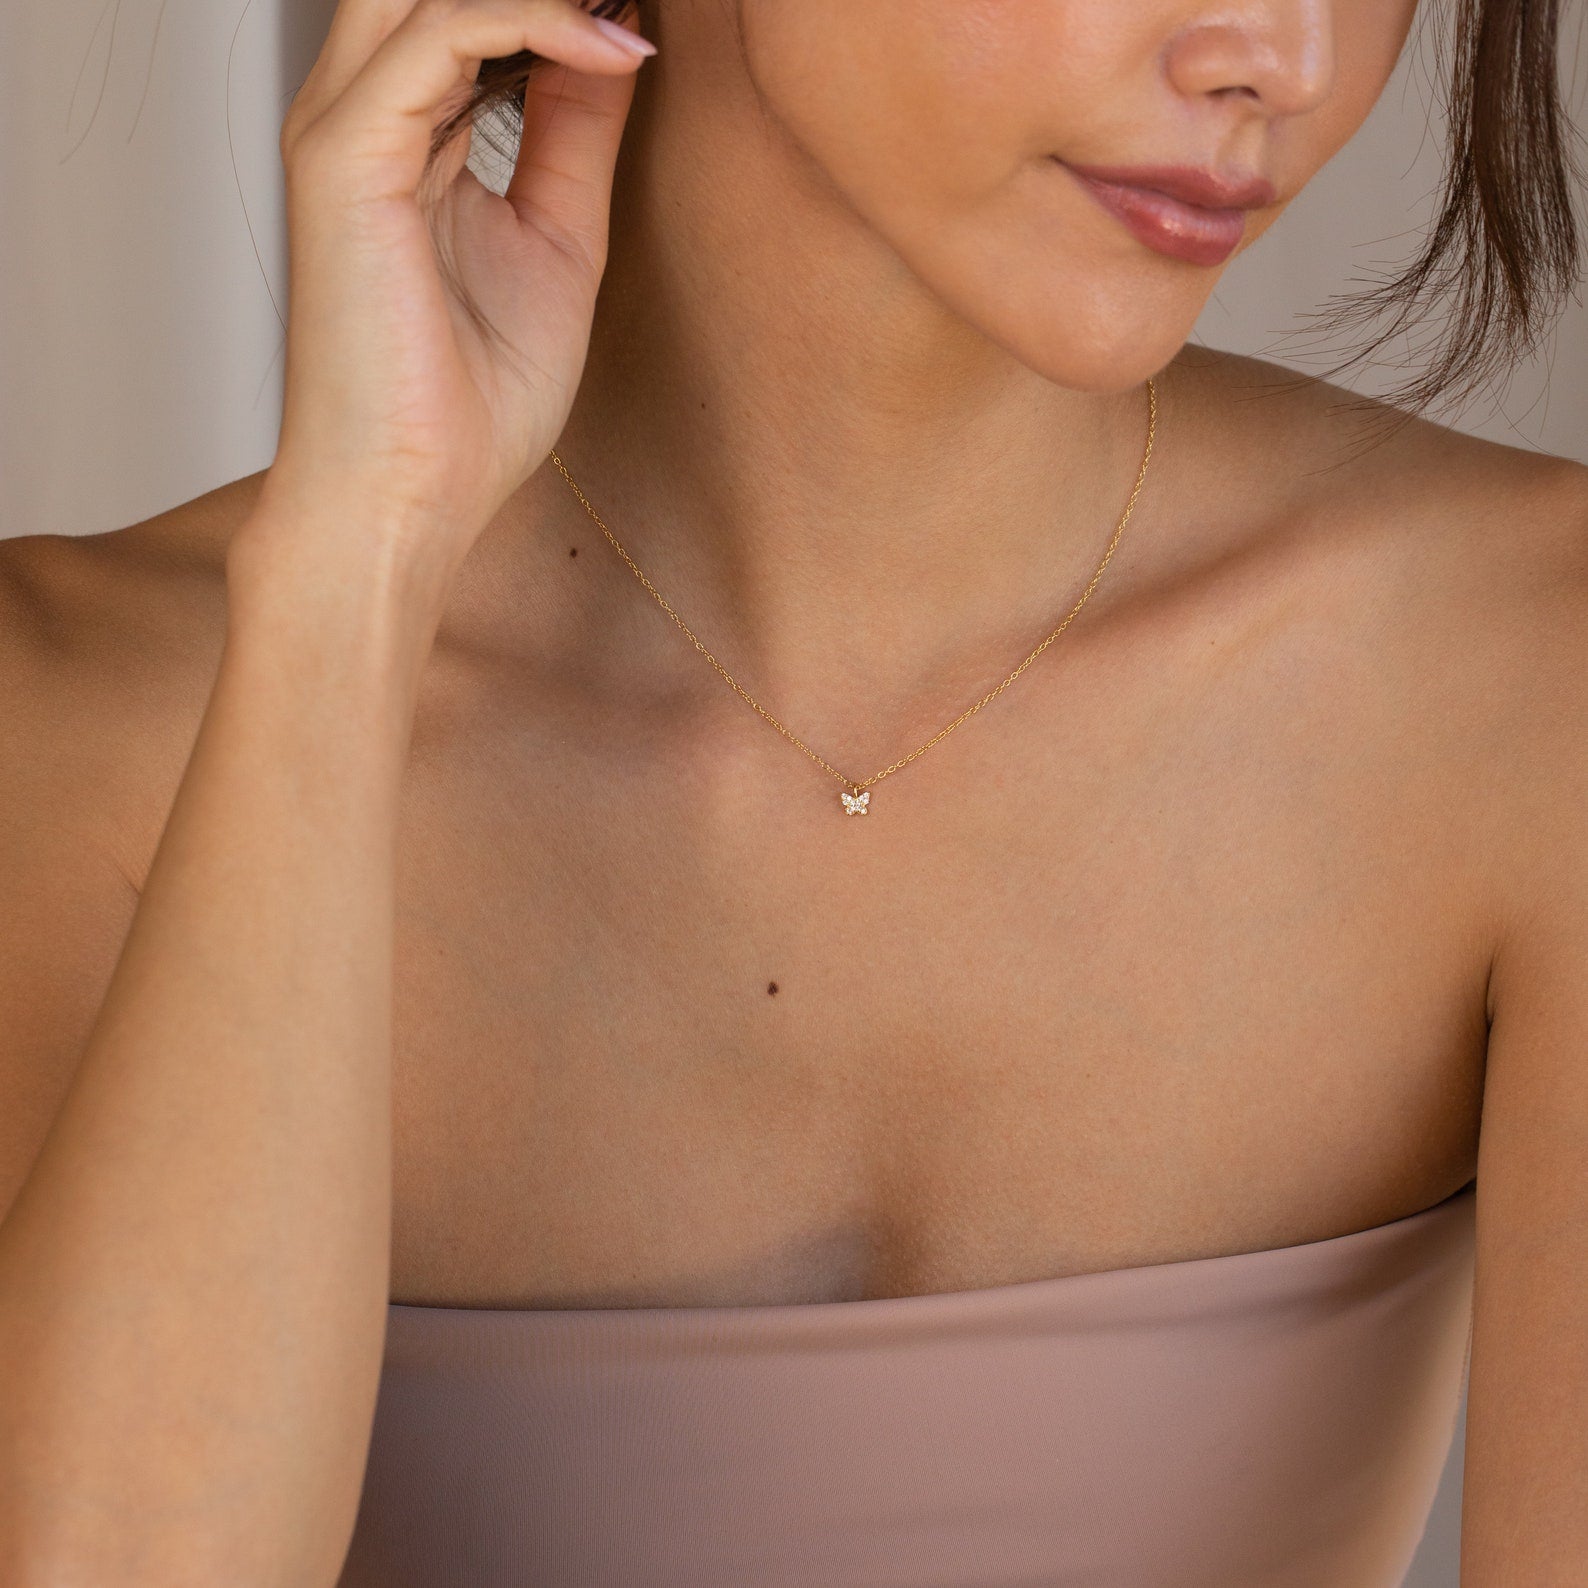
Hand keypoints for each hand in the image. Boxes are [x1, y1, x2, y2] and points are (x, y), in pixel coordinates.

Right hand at [251, 0, 654, 593]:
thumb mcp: (560, 244)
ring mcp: (342, 131)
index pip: (464, 9)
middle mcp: (360, 117)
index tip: (642, 12)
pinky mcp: (345, 159)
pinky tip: (612, 48)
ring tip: (628, 10)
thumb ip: (575, 134)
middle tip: (631, 0)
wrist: (411, 497)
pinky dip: (535, 21)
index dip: (555, 3)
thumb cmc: (469, 407)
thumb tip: (615, 40)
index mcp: (403, 137)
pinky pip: (441, 38)